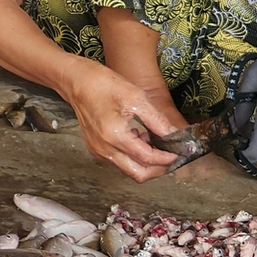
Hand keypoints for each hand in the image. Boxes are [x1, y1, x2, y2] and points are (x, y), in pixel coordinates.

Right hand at [70, 63, 183, 181]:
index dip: (166, 159)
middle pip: (138, 174)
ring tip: (153, 141)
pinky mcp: (95, 149)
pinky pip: (119, 161)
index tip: (179, 153)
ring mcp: (98, 151)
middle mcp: (104, 149)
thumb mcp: (136, 97)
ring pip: (129, 169)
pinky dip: (133, 156)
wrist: (77, 82)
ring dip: (145, 162)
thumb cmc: (104, 85)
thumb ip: (157, 120)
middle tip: (171, 156)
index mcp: (115, 136)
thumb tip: (174, 135)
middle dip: (158, 169)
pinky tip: (138, 138)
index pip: (147, 158)